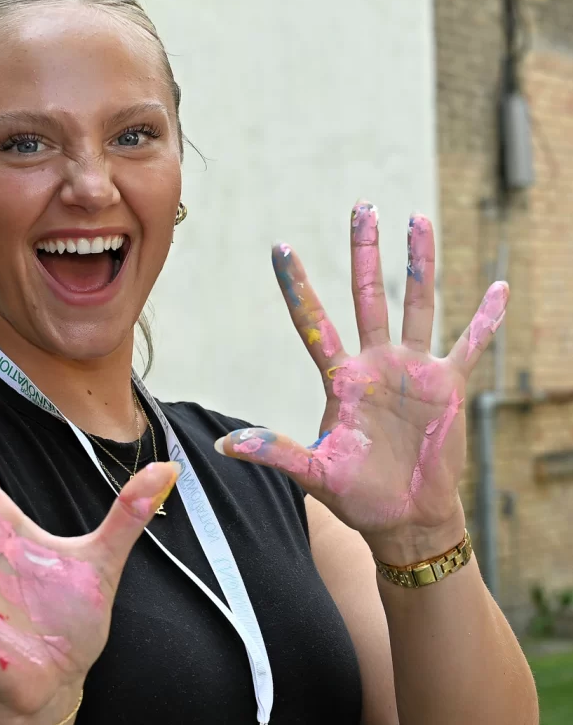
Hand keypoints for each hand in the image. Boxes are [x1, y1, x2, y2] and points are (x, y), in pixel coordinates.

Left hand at [216, 203, 506, 554]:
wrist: (404, 518)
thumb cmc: (357, 496)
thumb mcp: (314, 474)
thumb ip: (276, 452)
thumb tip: (226, 446)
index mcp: (341, 379)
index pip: (314, 322)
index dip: (298, 286)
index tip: (280, 247)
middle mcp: (375, 364)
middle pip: (368, 295)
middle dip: (365, 251)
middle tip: (362, 206)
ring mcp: (413, 371)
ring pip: (417, 304)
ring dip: (419, 263)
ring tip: (417, 219)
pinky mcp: (447, 386)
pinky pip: (470, 345)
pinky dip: (485, 319)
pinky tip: (498, 287)